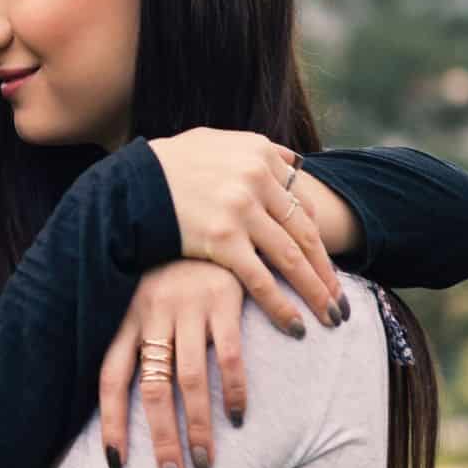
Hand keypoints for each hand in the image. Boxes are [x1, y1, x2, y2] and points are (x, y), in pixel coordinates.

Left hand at [98, 261, 245, 467]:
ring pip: (189, 379)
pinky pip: (229, 353)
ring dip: (199, 428)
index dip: (112, 424)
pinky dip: (234, 389)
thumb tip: (126, 400)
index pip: (110, 380)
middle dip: (162, 440)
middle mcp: (151, 314)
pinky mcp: (223, 298)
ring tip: (208, 464)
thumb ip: (135, 340)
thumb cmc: (169, 269)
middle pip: (153, 390)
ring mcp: (187, 306)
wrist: (203, 209)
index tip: (117, 466)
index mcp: (125, 317)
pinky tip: (239, 417)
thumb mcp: (142, 298)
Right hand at [148, 127, 344, 335]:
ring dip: (316, 291)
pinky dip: (281, 306)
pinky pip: (260, 279)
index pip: (300, 201)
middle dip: (326, 271)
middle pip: (304, 232)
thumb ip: (255, 148)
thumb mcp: (213, 141)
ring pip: (291, 257)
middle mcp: (256, 178)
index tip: (326, 263)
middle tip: (340, 300)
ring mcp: (241, 209)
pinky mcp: (222, 239)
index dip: (318, 237)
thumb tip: (293, 160)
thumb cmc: (166, 166)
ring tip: (331, 317)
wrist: (126, 184)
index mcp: (259, 153)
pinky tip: (295, 326)